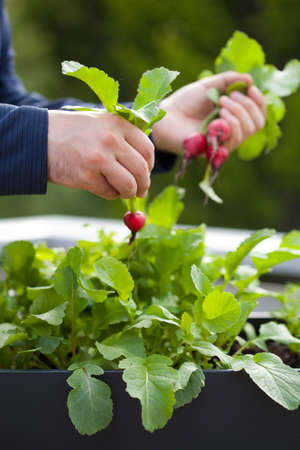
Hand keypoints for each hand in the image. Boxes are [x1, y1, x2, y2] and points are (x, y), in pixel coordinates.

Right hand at [47, 110, 153, 198]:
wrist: (40, 138)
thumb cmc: (73, 132)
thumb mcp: (101, 123)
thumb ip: (123, 136)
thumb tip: (145, 162)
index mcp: (118, 124)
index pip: (147, 149)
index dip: (150, 165)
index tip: (146, 172)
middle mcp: (111, 140)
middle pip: (141, 170)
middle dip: (143, 185)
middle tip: (140, 190)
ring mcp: (100, 159)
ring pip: (128, 185)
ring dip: (129, 192)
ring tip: (124, 192)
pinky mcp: (87, 176)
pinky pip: (109, 193)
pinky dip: (110, 194)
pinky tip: (102, 187)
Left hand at [151, 71, 265, 153]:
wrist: (165, 116)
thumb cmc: (184, 102)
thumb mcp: (209, 86)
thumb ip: (229, 80)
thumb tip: (250, 80)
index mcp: (233, 117)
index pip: (258, 115)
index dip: (260, 102)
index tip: (251, 88)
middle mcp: (231, 132)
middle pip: (257, 124)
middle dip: (247, 106)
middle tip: (228, 96)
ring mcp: (223, 142)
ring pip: (247, 131)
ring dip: (239, 112)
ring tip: (220, 102)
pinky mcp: (215, 151)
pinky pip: (234, 140)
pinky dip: (231, 123)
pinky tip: (218, 114)